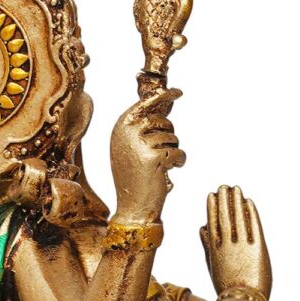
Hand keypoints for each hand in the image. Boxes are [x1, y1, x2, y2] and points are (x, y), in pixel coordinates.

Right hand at [110, 87, 185, 223]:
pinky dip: (179, 163)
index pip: (145, 103)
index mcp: (120, 127)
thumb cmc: (135, 179)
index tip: (178, 92)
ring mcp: (139, 144)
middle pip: (162, 121)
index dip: (164, 96)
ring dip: (173, 152)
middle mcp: (127, 132)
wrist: (133, 208)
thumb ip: (143, 128)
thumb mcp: (132, 148)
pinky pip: (178, 152)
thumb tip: (164, 104)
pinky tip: (169, 173)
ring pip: (172, 137)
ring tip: (161, 167)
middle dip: (169, 136)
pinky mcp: (154, 157)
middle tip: (161, 155)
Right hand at [200, 186, 271, 299]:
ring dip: (236, 202)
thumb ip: (207, 247)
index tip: (211, 194)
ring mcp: (242, 248)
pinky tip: (249, 203)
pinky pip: (254, 227)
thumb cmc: (227, 288)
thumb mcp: (213, 267)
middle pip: (224, 218)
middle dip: (224, 201)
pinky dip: (251, 214)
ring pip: (238, 220)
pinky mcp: (259, 250)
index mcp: (214, 251)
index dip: (212, 208)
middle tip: (224, 186)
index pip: (212, 224)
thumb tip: (202, 228)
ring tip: (236, 189)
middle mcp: (227, 247)